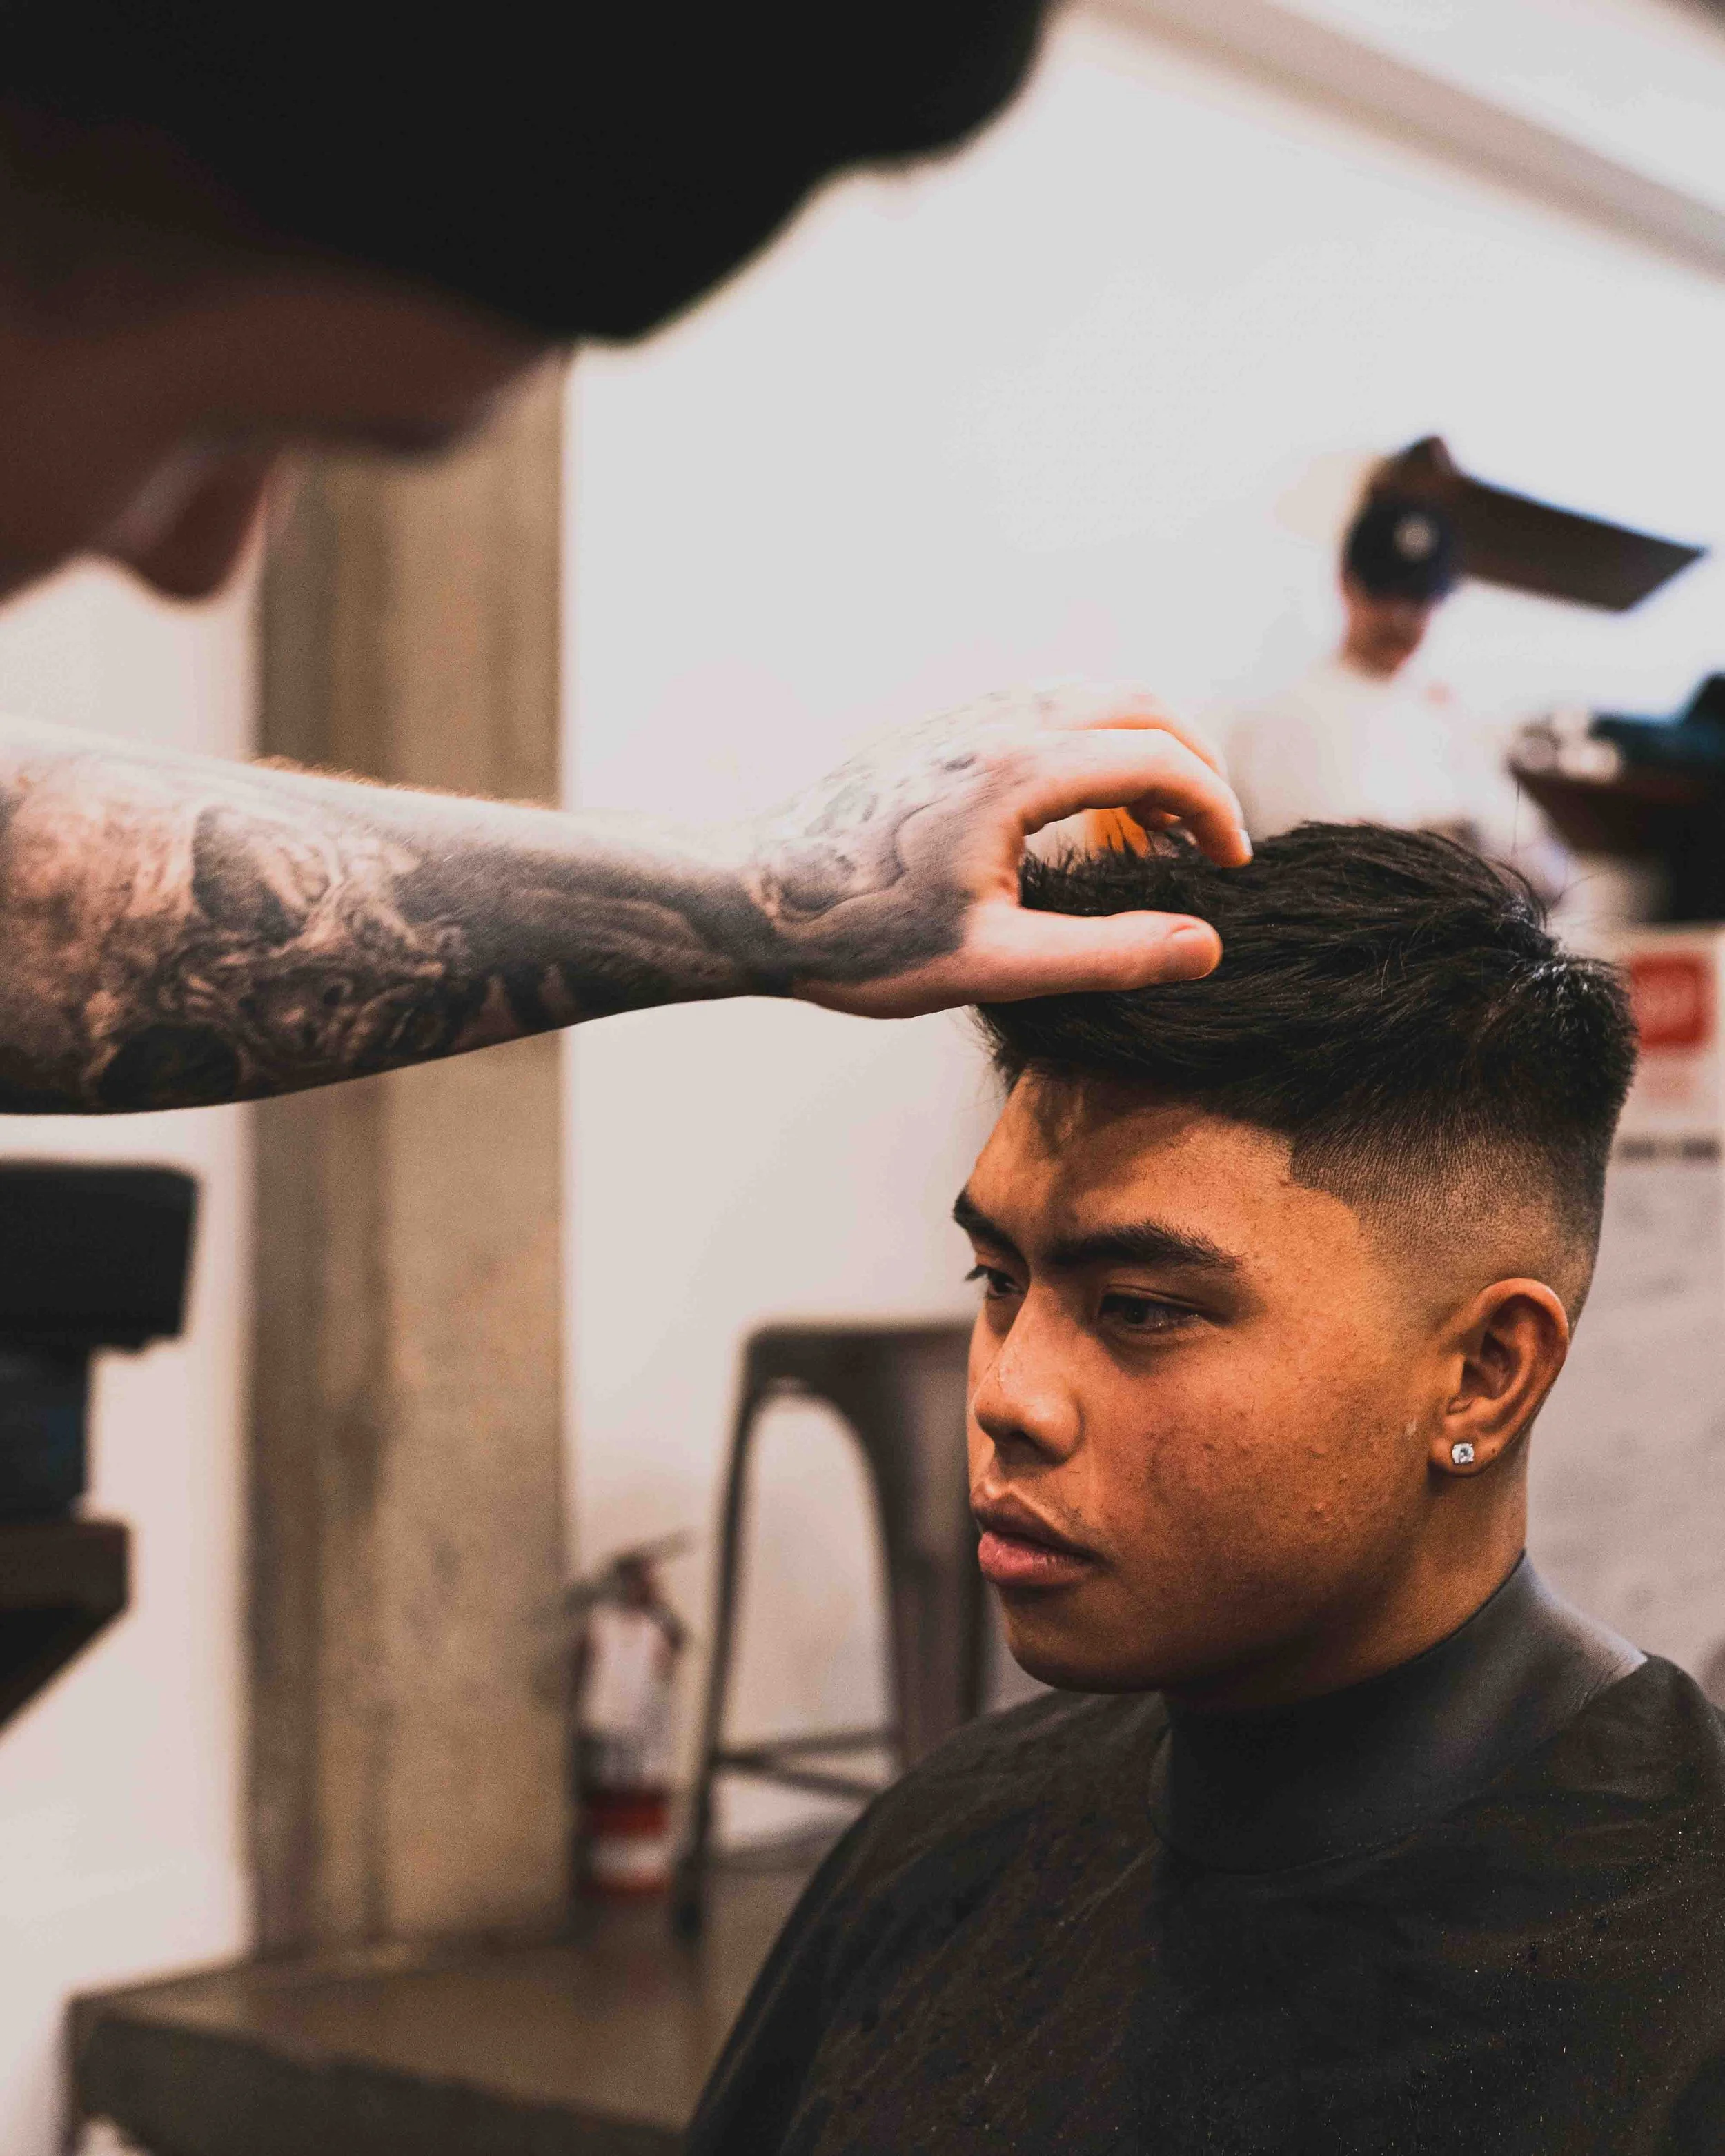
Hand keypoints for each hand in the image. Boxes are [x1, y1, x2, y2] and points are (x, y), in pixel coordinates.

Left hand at [743, 683, 1249, 1017]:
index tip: (1233, 868)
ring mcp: (964, 720)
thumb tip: (1206, 946)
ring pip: (1089, 698)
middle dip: (1193, 763)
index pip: (1158, 759)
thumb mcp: (992, 965)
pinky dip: (1093, 743)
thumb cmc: (858, 938)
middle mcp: (996, 724)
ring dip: (1142, 747)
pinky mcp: (940, 732)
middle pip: (1136, 704)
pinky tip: (1083, 812)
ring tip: (1156, 829)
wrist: (749, 899)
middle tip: (1212, 836)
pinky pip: (1044, 709)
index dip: (1215, 810)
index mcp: (1017, 771)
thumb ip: (1108, 955)